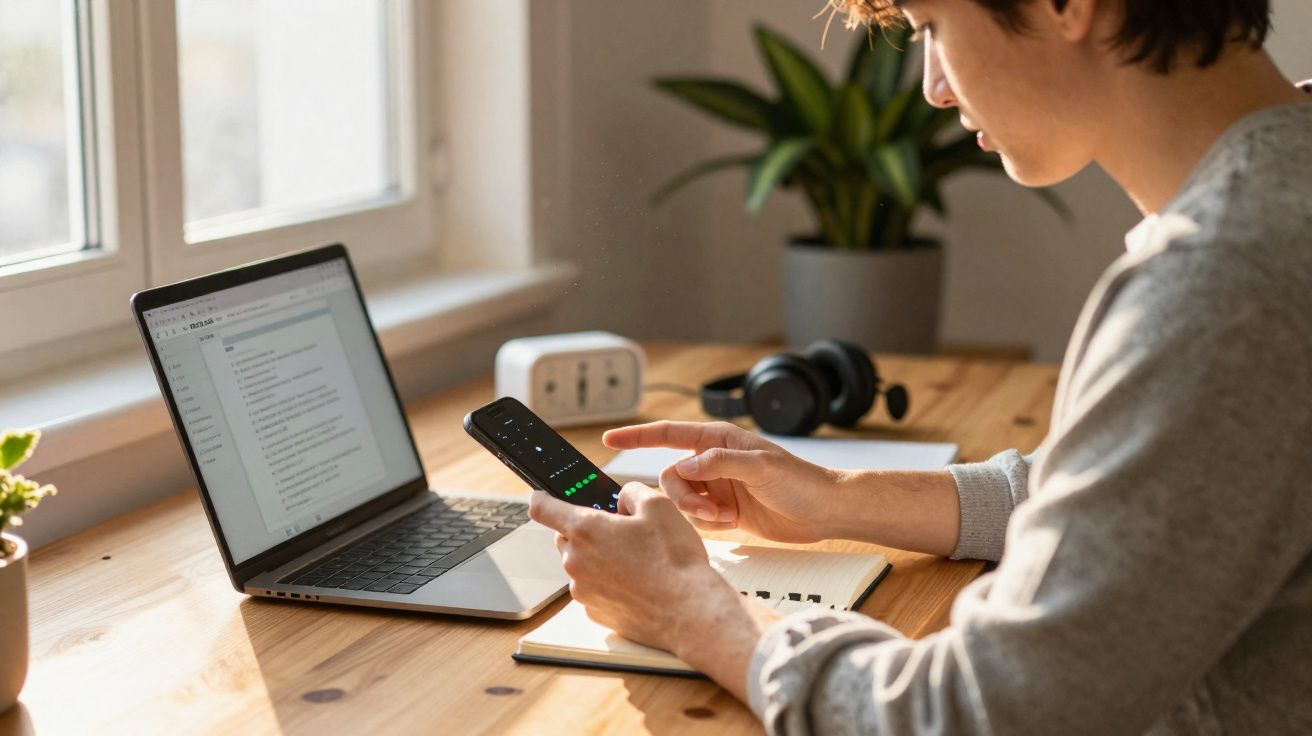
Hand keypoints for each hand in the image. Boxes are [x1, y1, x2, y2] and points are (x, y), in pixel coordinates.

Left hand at [528, 483, 737, 652]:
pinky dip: (608, 583)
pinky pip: (593, 589)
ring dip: (599, 558)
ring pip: (581, 565)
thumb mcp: (658, 505)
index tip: (542, 496)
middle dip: (586, 531)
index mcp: (586, 529)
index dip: (541, 497)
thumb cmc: (674, 559)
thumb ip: (631, 492)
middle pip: (565, 537)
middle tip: (620, 532)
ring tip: (637, 561)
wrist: (689, 610)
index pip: (542, 507)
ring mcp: (583, 590)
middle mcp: (576, 561)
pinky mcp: (595, 612)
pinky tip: (636, 583)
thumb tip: (621, 500)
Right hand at [603, 421, 840, 543]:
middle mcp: (714, 462)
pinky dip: (706, 523)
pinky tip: (731, 522)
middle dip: (682, 496)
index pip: (668, 434)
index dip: (637, 436)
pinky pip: (696, 518)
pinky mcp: (724, 511)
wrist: (825, 511)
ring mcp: (717, 487)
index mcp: (718, 440)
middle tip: (709, 510)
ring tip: (725, 517)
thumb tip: (685, 465)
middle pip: (670, 476)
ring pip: (680, 500)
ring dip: (695, 512)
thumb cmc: (801, 481)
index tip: (610, 438)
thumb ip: (721, 463)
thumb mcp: (762, 466)